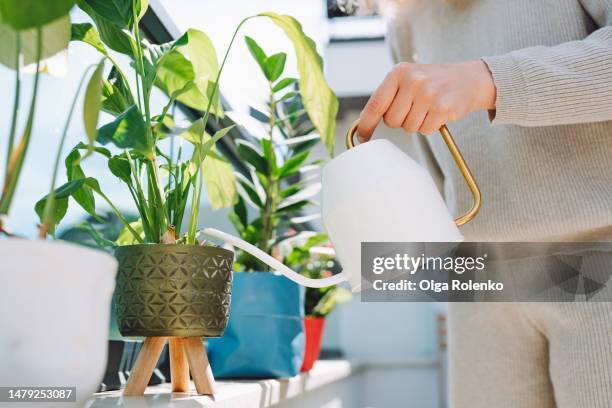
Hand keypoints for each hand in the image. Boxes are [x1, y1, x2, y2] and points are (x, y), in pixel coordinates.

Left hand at [357, 60, 495, 140]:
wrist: (470, 79)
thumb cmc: (435, 82)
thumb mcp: (409, 79)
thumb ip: (388, 96)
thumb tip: (364, 121)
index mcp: (399, 72)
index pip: (375, 104)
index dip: (366, 125)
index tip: (362, 137)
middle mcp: (412, 80)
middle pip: (392, 121)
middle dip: (401, 120)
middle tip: (415, 108)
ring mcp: (428, 93)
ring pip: (409, 127)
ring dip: (418, 123)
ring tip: (429, 108)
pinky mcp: (443, 107)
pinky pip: (426, 130)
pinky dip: (431, 126)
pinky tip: (439, 113)